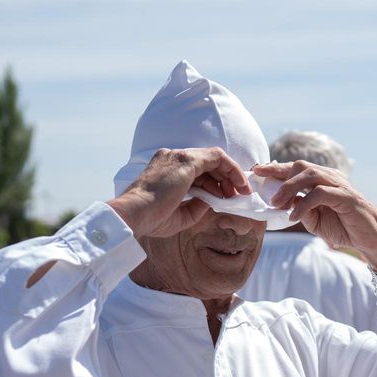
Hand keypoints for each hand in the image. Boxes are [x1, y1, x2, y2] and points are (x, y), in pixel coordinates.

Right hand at [108, 147, 251, 238]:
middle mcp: (172, 157)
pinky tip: (238, 185)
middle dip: (226, 177)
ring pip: (214, 158)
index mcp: (165, 168)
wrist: (134, 214)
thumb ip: (196, 205)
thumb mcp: (179, 214)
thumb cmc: (150, 219)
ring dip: (231, 174)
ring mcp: (178, 157)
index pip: (196, 170)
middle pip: (207, 162)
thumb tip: (212, 201)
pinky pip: (217, 158)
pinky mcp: (187, 161)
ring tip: (241, 192)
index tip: (225, 197)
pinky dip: (231, 169)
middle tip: (238, 194)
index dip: (214, 182)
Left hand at [254, 161, 376, 271]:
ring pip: (309, 175)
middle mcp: (330, 177)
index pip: (295, 168)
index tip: (255, 171)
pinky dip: (303, 204)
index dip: (274, 168)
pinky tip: (294, 216)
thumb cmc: (343, 226)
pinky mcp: (346, 197)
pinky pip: (320, 194)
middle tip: (261, 186)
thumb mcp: (315, 219)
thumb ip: (300, 208)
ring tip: (276, 204)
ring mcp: (339, 185)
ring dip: (289, 188)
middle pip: (299, 166)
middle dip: (278, 173)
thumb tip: (280, 202)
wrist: (370, 238)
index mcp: (321, 180)